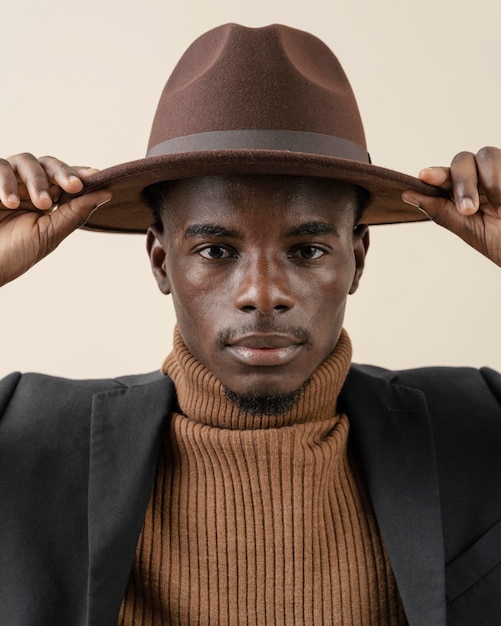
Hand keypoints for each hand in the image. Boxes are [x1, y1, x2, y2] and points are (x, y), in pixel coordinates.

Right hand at [0, 153, 111, 285]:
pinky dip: (6, 182)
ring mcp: (6, 182)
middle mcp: (26, 187)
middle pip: (49, 164)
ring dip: (37, 181)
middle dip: (63, 173)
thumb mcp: (49, 234)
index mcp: (45, 199)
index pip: (65, 178)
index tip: (95, 175)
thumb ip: (75, 213)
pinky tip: (10, 202)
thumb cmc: (14, 253)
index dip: (80, 173)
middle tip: (74, 186)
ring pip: (27, 161)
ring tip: (41, 204)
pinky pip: (0, 166)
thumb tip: (107, 193)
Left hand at [402, 146, 500, 265]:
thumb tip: (407, 194)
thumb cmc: (498, 240)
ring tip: (498, 211)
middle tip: (468, 210)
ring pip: (486, 155)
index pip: (443, 175)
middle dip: (463, 183)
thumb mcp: (468, 229)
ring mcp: (498, 170)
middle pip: (462, 160)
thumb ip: (440, 211)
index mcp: (460, 190)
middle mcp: (478, 175)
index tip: (424, 176)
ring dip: (489, 182)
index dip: (435, 174)